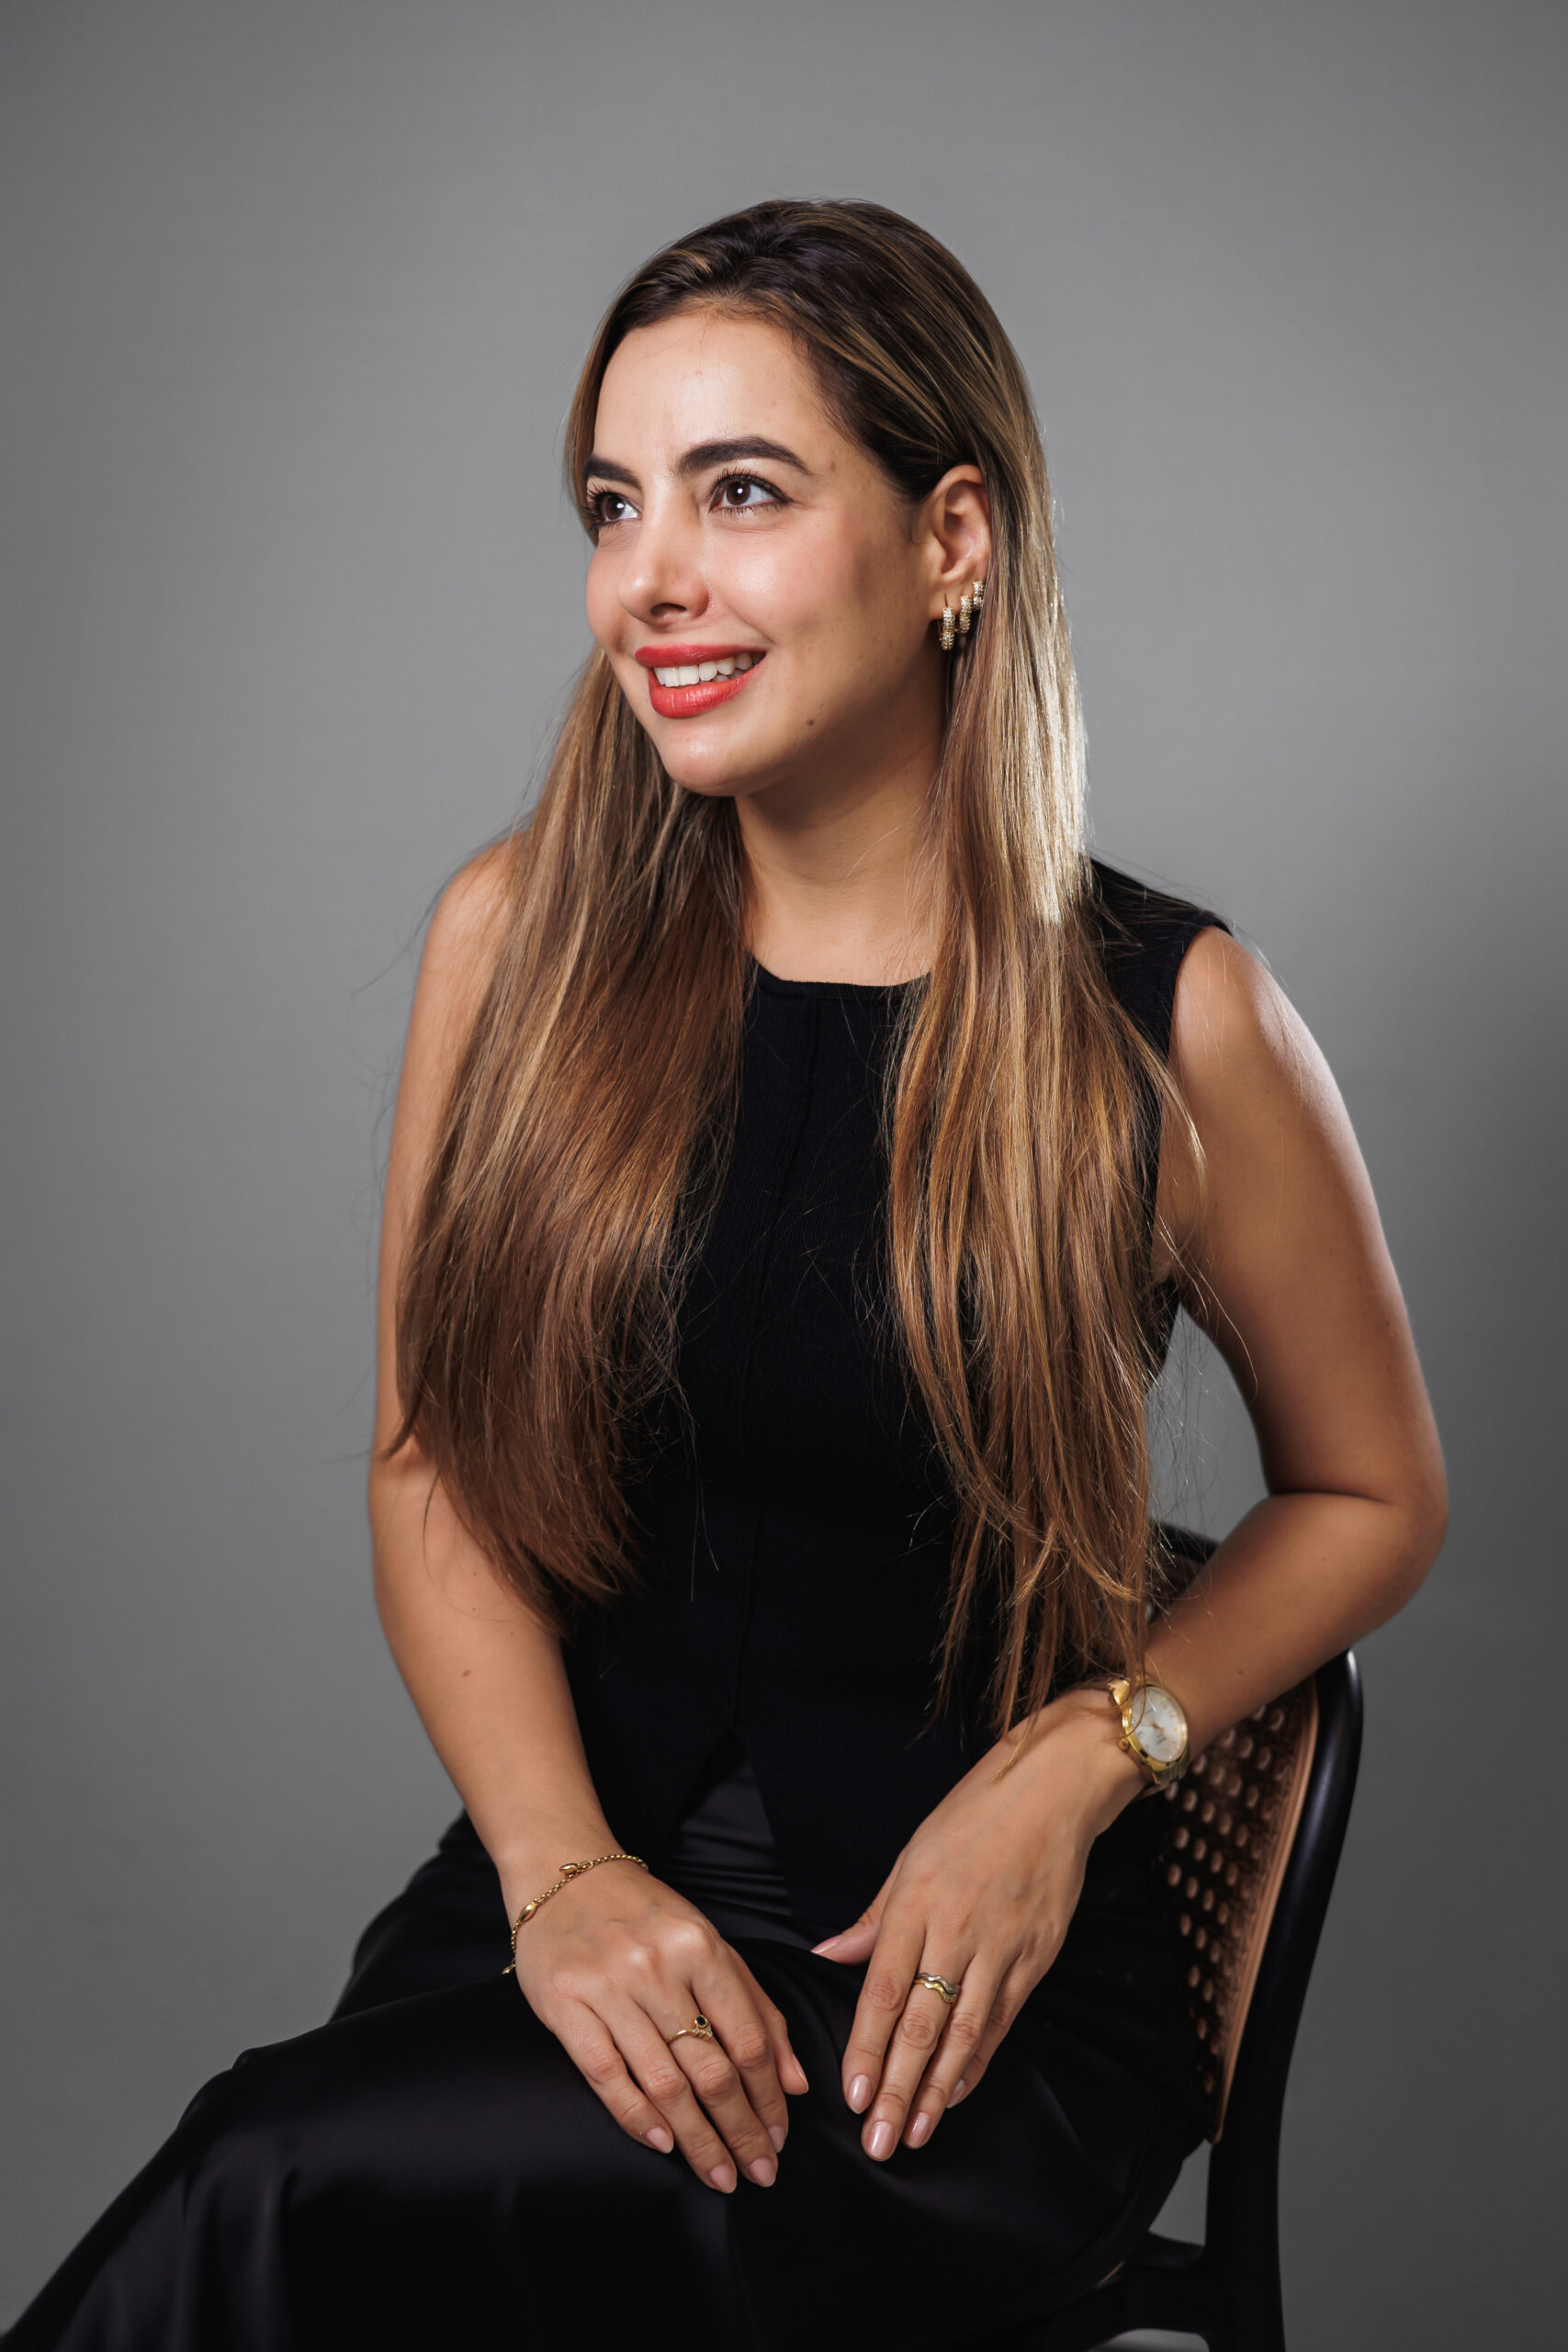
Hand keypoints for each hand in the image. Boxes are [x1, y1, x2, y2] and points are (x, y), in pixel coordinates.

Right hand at [508, 1856, 809, 2192]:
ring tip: (718, 2174)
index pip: (748, 2039)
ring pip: (664, 2082)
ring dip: (697, 2139)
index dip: (769, 2098)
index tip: (780, 2139)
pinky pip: (607, 2075)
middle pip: (711, 2069)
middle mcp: (658, 1966)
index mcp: (701, 1946)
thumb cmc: (645, 1916)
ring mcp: (608, 1986)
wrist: (563, 1874)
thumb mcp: (709, 1944)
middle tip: (759, 2173)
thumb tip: (794, 2081)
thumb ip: (756, 2007)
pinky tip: (663, 2145)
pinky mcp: (565, 2005)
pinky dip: (637, 2117)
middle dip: (740, 2131)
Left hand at [810, 1687, 1142, 2158]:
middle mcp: (956, 1933)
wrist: (1052, 1790)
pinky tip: (957, 2093)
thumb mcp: (910, 1855)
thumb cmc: (973, 1815)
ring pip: (963, 2034)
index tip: (850, 2095)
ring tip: (914, 2134)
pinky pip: (1001, 2020)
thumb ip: (874, 1917)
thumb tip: (828, 1955)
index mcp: (916, 1904)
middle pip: (922, 2026)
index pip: (884, 1991)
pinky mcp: (1036, 1957)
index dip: (865, 2047)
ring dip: (935, 2091)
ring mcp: (1000, 1949)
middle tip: (877, 2142)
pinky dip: (978, 2061)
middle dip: (895, 2089)